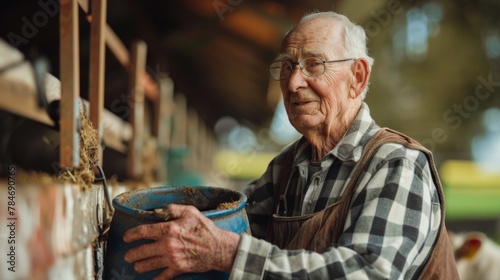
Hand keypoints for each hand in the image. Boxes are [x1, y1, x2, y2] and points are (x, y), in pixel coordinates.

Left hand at [123, 204, 239, 279]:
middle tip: (128, 255)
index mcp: (168, 229)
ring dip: (139, 266)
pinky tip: (151, 279)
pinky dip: (155, 279)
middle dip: (131, 254)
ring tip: (137, 265)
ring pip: (147, 265)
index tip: (127, 238)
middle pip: (141, 251)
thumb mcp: (190, 212)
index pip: (142, 232)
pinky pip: (162, 277)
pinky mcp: (177, 269)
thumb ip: (172, 209)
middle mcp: (167, 245)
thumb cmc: (205, 229)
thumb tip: (158, 211)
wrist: (219, 248)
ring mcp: (171, 259)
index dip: (131, 235)